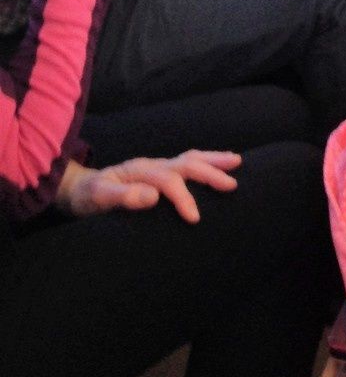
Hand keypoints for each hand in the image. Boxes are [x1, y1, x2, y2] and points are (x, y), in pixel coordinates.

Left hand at [58, 150, 241, 222]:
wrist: (78, 189)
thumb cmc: (88, 197)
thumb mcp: (97, 198)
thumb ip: (122, 196)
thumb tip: (152, 197)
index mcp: (140, 170)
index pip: (168, 181)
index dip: (183, 197)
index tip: (195, 218)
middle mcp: (152, 165)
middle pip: (186, 163)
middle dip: (210, 172)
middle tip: (232, 184)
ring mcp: (157, 166)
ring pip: (190, 158)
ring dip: (213, 160)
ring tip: (236, 161)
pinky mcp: (159, 173)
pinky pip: (187, 163)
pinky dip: (205, 161)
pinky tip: (216, 165)